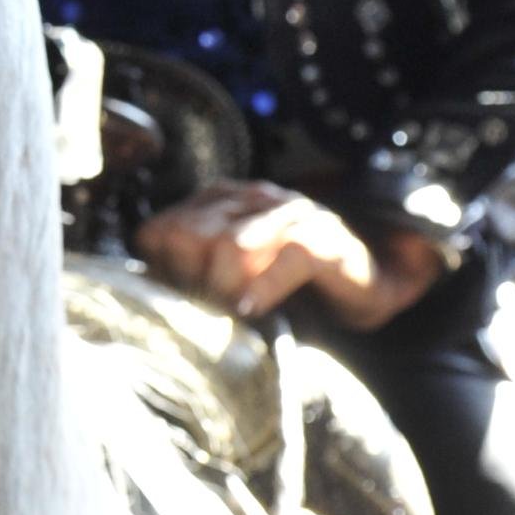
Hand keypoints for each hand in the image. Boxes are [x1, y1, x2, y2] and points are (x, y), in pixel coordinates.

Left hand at [134, 180, 445, 330]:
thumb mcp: (233, 272)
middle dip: (190, 282)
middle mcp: (251, 199)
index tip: (178, 301)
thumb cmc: (291, 283)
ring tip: (229, 315)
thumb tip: (147, 298)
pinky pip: (285, 260)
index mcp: (219, 201)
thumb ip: (193, 271)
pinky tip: (254, 312)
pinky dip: (264, 291)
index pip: (160, 231)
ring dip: (224, 289)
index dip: (162, 272)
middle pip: (188, 236)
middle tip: (204, 312)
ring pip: (231, 246)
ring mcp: (290, 216)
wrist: (367, 279)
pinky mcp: (324, 241)